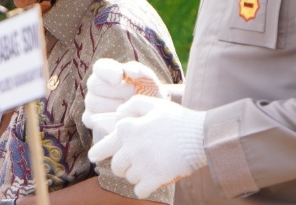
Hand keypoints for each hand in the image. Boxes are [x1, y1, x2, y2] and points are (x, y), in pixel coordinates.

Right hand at [82, 59, 167, 139]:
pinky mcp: (90, 118)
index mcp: (107, 71)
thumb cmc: (148, 93)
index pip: (100, 67)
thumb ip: (140, 71)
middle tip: (132, 94)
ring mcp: (91, 102)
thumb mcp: (148, 80)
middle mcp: (96, 85)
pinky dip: (109, 118)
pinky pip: (93, 119)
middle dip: (116, 90)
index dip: (108, 72)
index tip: (120, 77)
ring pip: (94, 102)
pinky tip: (123, 117)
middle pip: (95, 85)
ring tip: (130, 107)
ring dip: (114, 106)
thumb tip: (129, 71)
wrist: (148, 115)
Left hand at [89, 96, 206, 198]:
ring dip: (136, 175)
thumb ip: (134, 104)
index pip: (102, 147)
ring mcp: (142, 164)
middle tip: (131, 163)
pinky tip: (152, 181)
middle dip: (122, 166)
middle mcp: (131, 147)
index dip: (98, 153)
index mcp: (128, 128)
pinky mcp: (154, 178)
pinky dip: (144, 188)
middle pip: (116, 166)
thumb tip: (119, 113)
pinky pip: (139, 191)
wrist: (201, 135)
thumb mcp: (156, 104)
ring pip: (129, 178)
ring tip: (149, 167)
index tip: (95, 158)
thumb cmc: (178, 119)